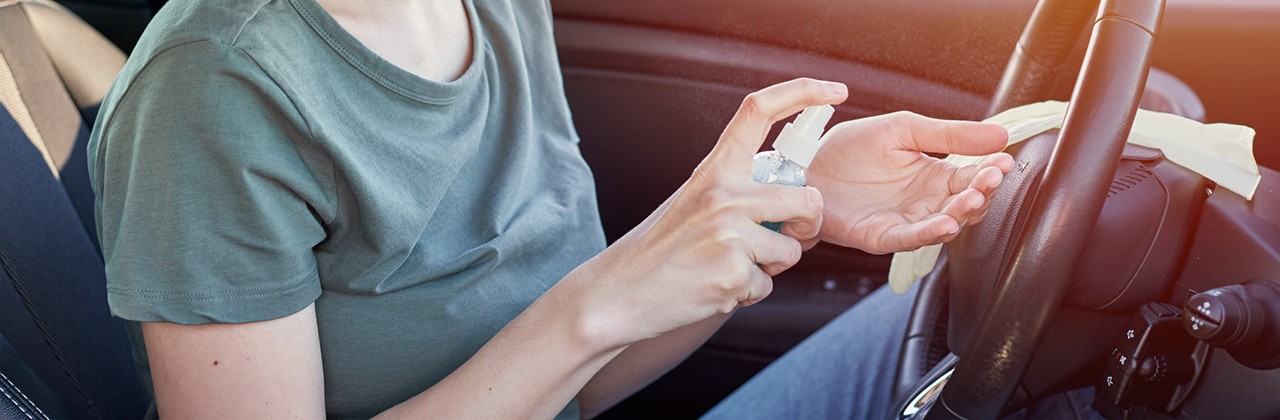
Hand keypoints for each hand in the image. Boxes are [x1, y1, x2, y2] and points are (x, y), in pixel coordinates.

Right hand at [569, 78, 846, 348]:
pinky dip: (748, 292)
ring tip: (727, 267)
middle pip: (808, 200)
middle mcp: (724, 194)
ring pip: (792, 250)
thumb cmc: (659, 251)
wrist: (617, 293)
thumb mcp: (693, 202)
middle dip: (806, 226)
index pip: (759, 111)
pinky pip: (768, 285)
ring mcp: (729, 233)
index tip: (835, 91)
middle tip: (780, 238)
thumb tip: (790, 196)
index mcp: (714, 170)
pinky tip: (715, 287)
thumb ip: (736, 191)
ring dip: (770, 267)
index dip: (803, 91)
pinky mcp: (733, 273)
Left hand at [805, 112, 1013, 253]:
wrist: (807, 165)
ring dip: (962, 213)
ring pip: (945, 223)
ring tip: (972, 198)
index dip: (989, 170)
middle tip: (991, 177)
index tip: (1003, 160)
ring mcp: (906, 221)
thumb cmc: (851, 148)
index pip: (971, 176)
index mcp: (933, 175)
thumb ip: (948, 135)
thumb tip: (998, 134)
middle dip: (981, 192)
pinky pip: (912, 238)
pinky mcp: (883, 236)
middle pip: (965, 203)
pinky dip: (931, 233)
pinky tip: (947, 224)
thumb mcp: (904, 129)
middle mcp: (925, 201)